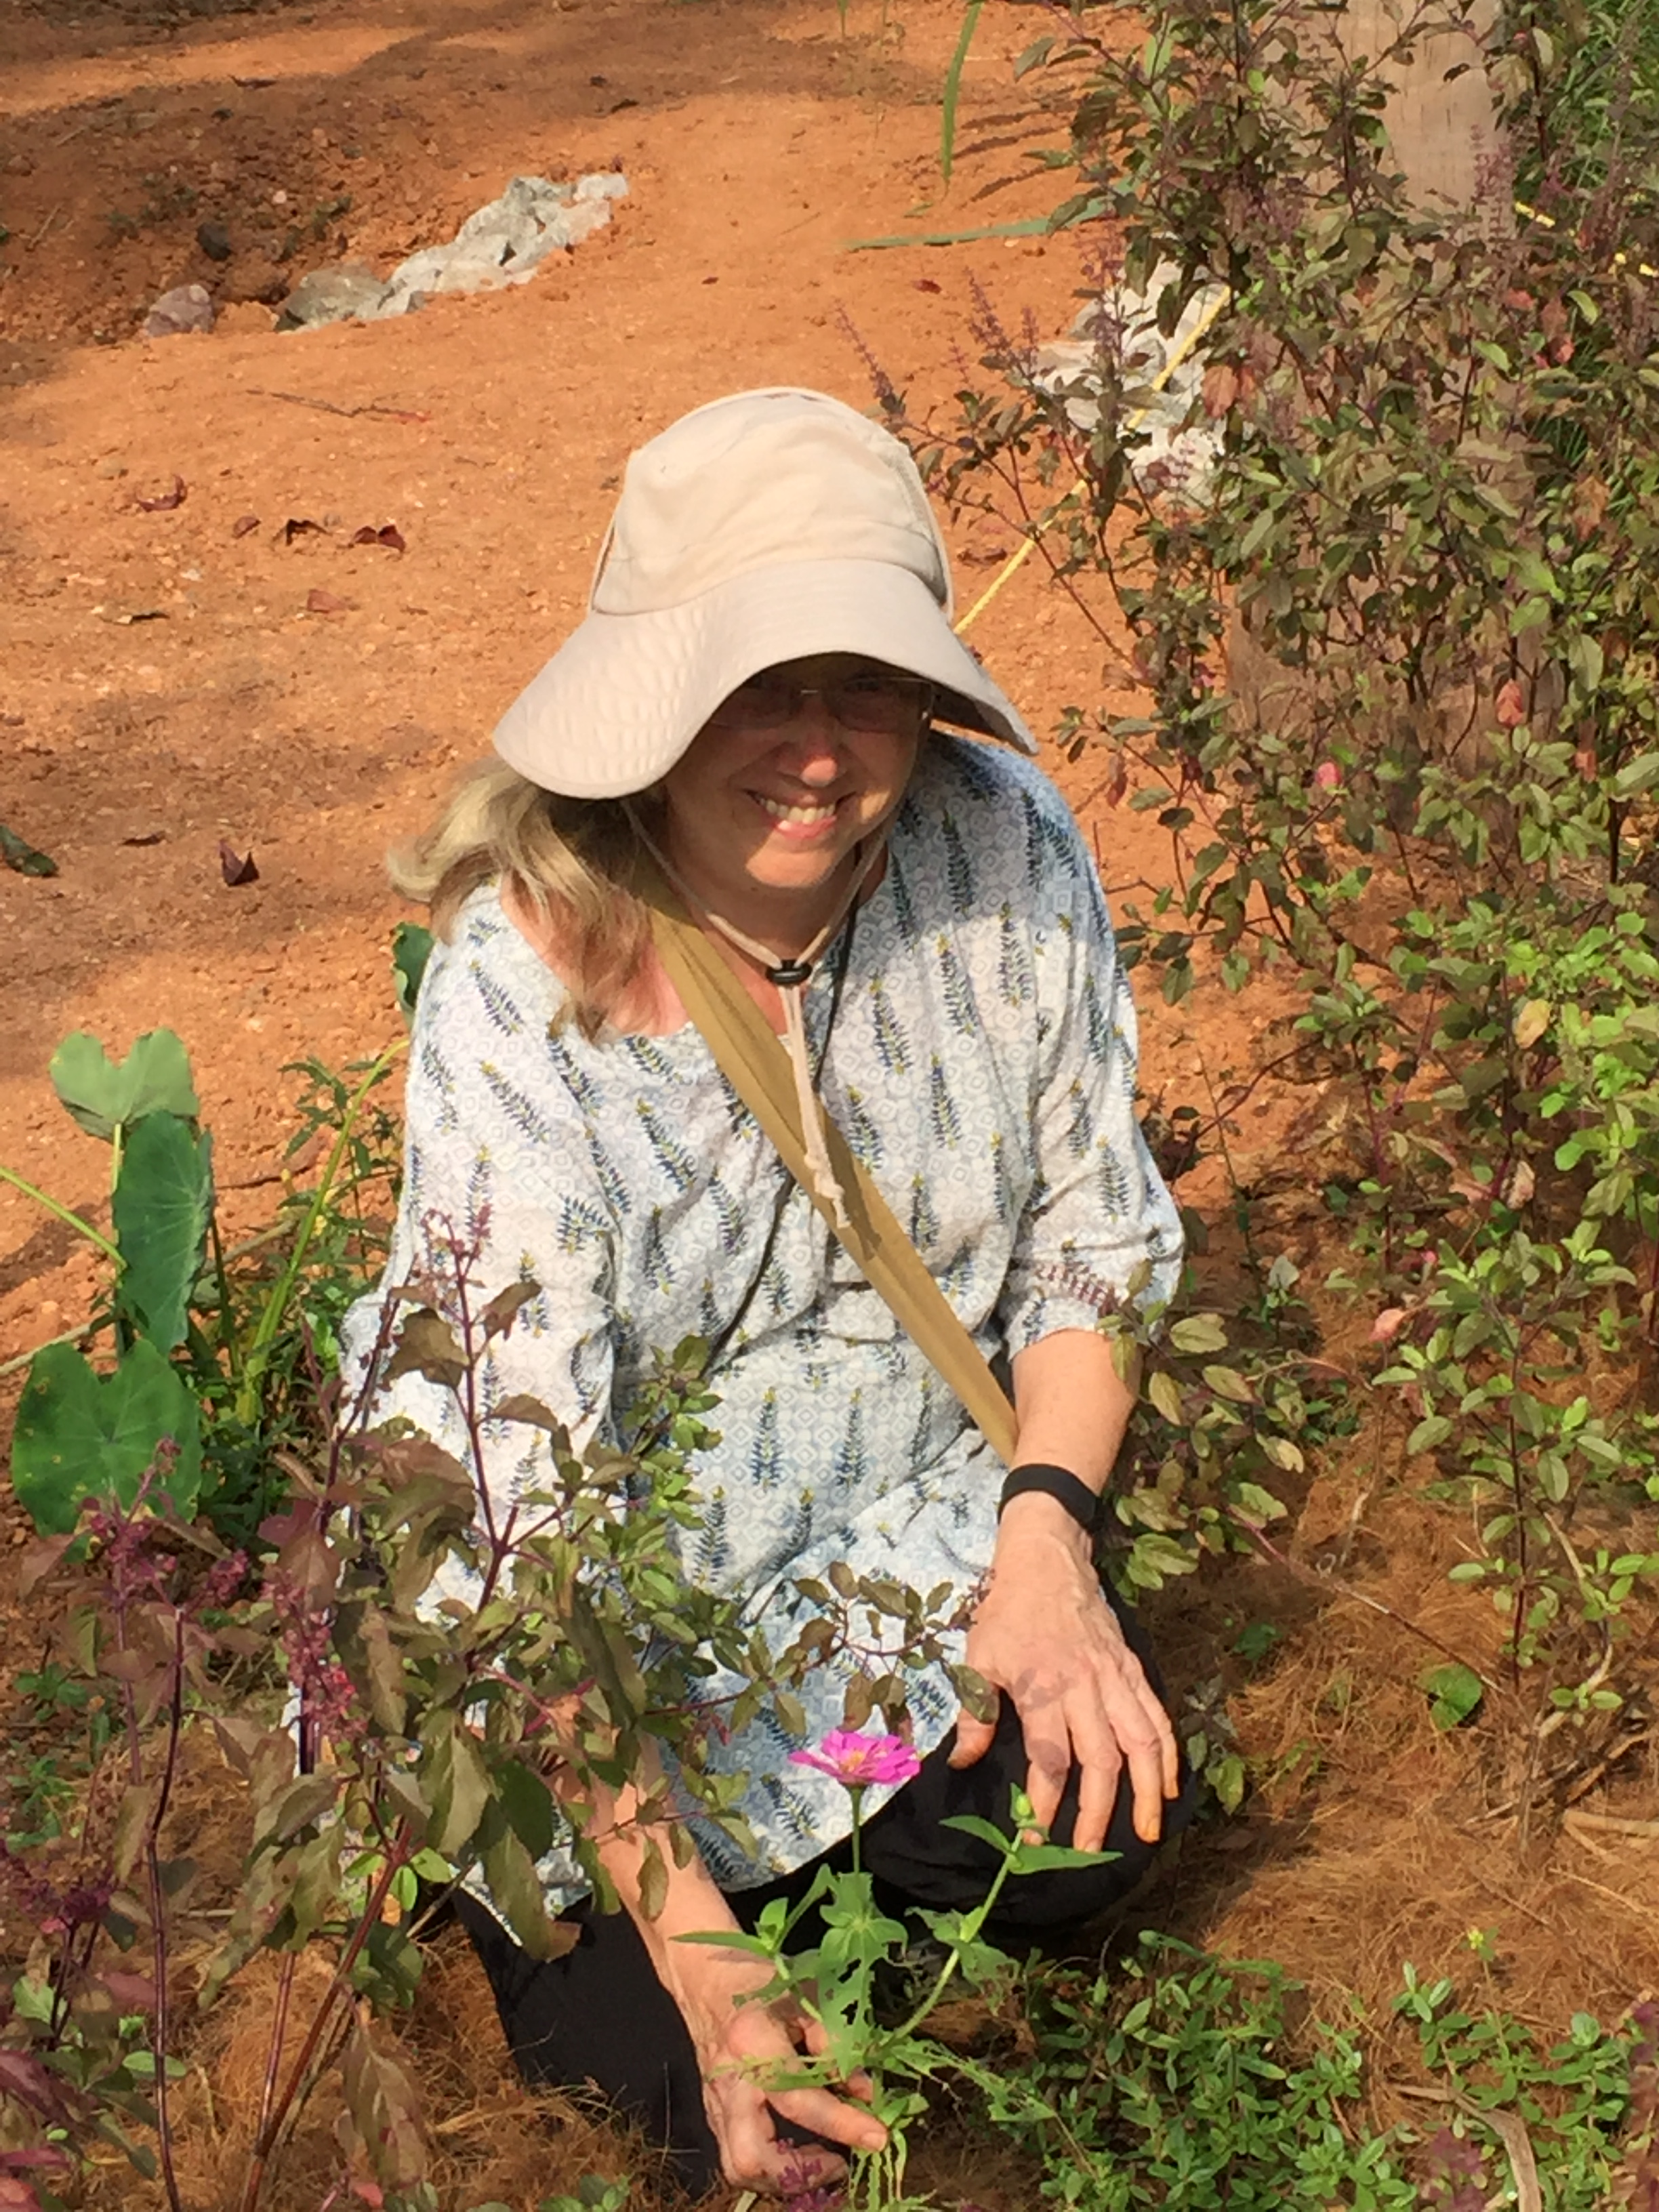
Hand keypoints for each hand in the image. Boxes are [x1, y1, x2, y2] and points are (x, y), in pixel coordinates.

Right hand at [674, 1944, 886, 2191]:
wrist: (705, 1976)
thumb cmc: (760, 1979)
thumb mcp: (807, 1995)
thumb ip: (837, 2042)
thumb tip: (866, 2093)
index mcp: (752, 2041)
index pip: (798, 2098)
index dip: (842, 2123)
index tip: (876, 2135)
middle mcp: (728, 2081)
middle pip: (752, 2157)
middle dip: (801, 2172)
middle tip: (841, 2163)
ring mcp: (715, 2101)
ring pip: (739, 2167)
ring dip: (785, 2177)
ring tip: (825, 2162)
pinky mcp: (713, 2112)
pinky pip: (737, 2155)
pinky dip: (773, 2166)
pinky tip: (801, 2151)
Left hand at [948, 1497, 1178, 1851]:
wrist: (1047, 1559)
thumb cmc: (1007, 1612)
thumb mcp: (978, 1657)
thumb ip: (974, 1713)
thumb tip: (961, 1763)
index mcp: (1042, 1686)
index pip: (1049, 1757)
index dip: (1043, 1802)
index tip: (1035, 1837)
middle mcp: (1084, 1686)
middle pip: (1101, 1758)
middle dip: (1098, 1810)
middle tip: (1090, 1850)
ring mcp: (1115, 1677)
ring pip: (1142, 1741)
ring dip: (1148, 1789)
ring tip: (1147, 1831)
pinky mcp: (1133, 1668)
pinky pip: (1158, 1715)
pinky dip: (1170, 1753)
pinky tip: (1172, 1784)